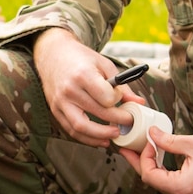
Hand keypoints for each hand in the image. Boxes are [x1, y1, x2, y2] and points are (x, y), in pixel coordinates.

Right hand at [32, 28, 143, 146]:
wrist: (53, 54)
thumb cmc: (81, 58)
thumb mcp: (104, 64)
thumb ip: (121, 85)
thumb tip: (139, 102)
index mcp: (83, 75)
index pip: (106, 97)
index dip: (117, 99)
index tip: (119, 96)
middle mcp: (70, 90)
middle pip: (98, 113)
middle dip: (118, 120)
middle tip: (128, 122)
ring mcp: (60, 102)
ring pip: (82, 127)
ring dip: (101, 135)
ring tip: (115, 135)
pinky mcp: (55, 110)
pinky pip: (71, 130)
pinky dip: (87, 138)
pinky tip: (100, 139)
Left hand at [124, 128, 192, 193]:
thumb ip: (169, 140)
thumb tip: (151, 134)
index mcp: (181, 188)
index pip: (149, 175)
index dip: (143, 158)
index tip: (147, 141)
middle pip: (153, 181)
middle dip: (141, 162)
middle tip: (128, 147)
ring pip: (162, 182)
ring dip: (152, 165)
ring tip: (142, 148)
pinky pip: (173, 183)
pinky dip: (164, 170)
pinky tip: (160, 156)